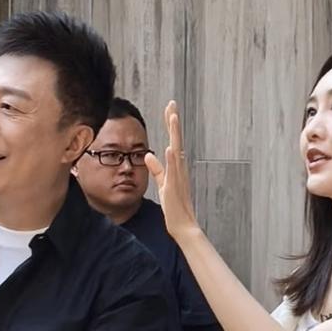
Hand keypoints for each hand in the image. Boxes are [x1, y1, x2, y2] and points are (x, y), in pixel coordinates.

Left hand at [145, 102, 198, 240]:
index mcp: (176, 167)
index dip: (171, 125)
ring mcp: (179, 177)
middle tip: (172, 104)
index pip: (173, 141)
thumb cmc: (175, 207)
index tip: (170, 109)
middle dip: (174, 122)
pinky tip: (170, 148)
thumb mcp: (163, 184)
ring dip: (175, 134)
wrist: (183, 226)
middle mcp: (180, 168)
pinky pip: (174, 171)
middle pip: (177, 140)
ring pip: (177, 151)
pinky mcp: (175, 187)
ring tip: (173, 118)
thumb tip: (148, 155)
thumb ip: (156, 169)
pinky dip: (172, 159)